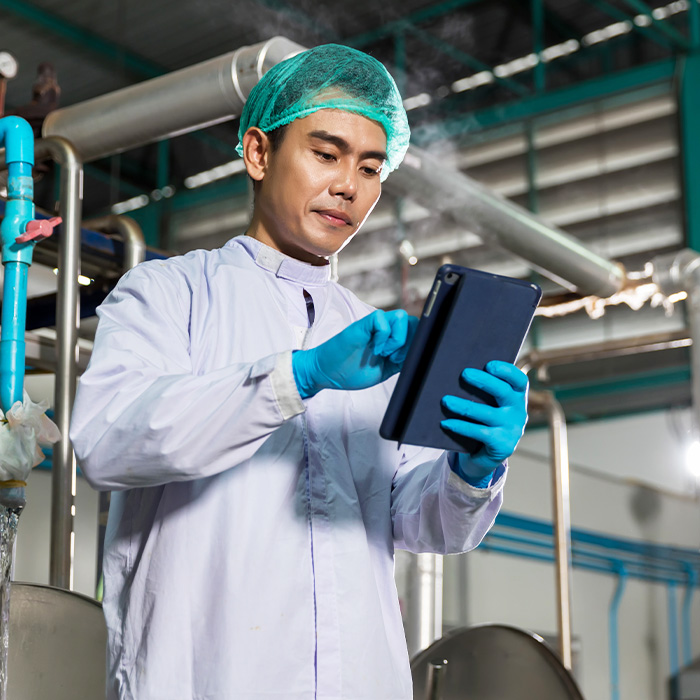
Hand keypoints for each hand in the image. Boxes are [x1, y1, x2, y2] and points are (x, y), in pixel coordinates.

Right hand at [293, 310, 417, 397]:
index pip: (415, 331)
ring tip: (385, 354)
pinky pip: (383, 319)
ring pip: (402, 316)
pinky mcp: (363, 324)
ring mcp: (374, 326)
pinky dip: (384, 336)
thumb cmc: (350, 372)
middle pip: (413, 322)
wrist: (326, 373)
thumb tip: (420, 357)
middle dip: (411, 342)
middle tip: (395, 359)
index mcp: (391, 340)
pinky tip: (376, 348)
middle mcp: (385, 330)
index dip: (418, 343)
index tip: (408, 360)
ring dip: (398, 338)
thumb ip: (401, 362)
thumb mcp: (384, 370)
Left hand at [441, 361, 528, 481]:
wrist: (488, 454)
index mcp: (517, 397)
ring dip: (464, 406)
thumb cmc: (485, 420)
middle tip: (464, 374)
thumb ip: (484, 390)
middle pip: (503, 392)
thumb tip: (460, 374)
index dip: (507, 371)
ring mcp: (512, 429)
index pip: (519, 380)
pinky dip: (460, 427)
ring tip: (446, 400)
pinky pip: (478, 433)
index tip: (489, 365)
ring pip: (486, 413)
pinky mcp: (502, 445)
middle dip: (484, 382)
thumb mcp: (489, 404)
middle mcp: (518, 411)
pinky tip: (445, 423)